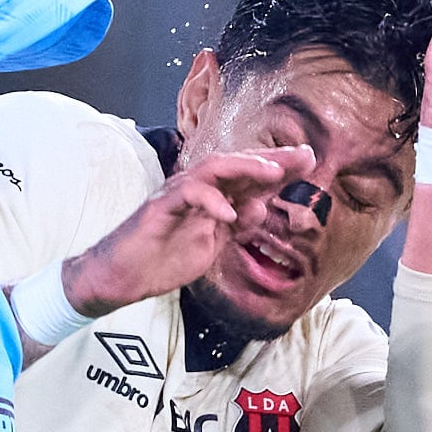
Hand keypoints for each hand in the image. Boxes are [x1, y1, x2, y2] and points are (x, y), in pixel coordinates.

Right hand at [63, 148, 304, 313]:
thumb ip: (236, 226)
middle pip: (236, 164)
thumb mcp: (211, 244)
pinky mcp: (160, 208)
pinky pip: (187, 195)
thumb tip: (261, 208)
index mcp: (210, 197)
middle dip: (271, 158)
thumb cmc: (163, 258)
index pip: (247, 176)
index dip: (278, 167)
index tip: (309, 161)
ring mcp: (176, 195)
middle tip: (303, 155)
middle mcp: (195, 188)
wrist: (122, 276)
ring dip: (244, 168)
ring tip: (272, 172)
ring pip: (213, 169)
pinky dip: (211, 202)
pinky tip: (230, 213)